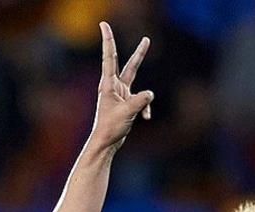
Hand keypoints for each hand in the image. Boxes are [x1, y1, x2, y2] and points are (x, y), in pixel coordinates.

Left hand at [89, 21, 152, 152]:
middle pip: (129, 65)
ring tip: (143, 77)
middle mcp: (114, 87)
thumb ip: (140, 101)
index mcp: (108, 84)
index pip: (109, 57)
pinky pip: (142, 101)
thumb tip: (150, 94)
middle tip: (146, 39)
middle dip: (139, 53)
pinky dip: (145, 107)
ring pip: (137, 81)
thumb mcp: (127, 112)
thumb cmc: (110, 127)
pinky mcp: (127, 103)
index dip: (108, 40)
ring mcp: (121, 95)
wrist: (105, 143)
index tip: (104, 24)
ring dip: (143, 84)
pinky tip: (145, 118)